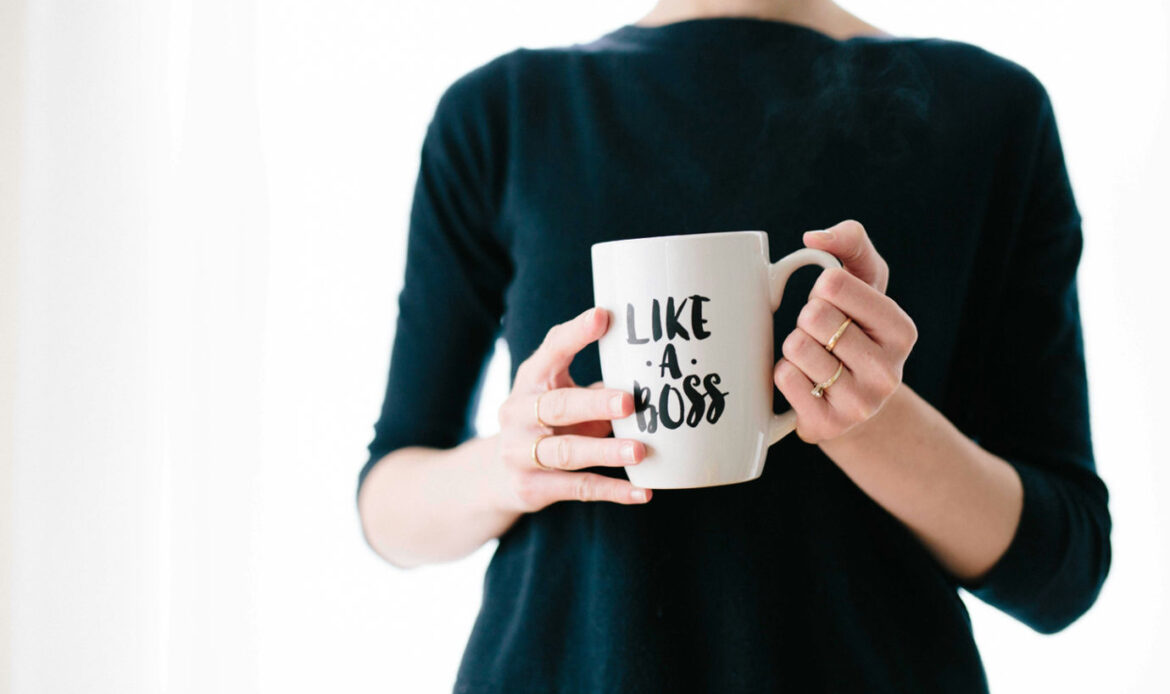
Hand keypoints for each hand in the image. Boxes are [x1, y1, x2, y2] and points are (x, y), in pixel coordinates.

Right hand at [492, 306, 652, 511]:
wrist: (497, 475)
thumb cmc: (547, 422)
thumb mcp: (560, 393)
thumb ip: (594, 383)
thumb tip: (652, 370)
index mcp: (530, 380)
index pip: (551, 352)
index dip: (575, 334)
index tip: (603, 317)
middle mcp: (518, 413)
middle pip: (557, 406)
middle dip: (594, 404)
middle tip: (629, 402)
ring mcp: (520, 453)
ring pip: (566, 452)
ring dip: (605, 451)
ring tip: (640, 451)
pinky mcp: (532, 488)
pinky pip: (578, 488)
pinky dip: (612, 491)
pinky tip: (643, 492)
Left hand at [773, 220, 918, 443]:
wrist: (852, 402)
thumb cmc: (854, 329)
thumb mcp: (864, 281)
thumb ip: (850, 242)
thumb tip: (813, 238)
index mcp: (901, 330)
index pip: (833, 284)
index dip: (821, 289)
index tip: (834, 305)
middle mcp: (889, 371)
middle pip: (813, 316)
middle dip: (806, 320)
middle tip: (822, 336)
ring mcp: (860, 404)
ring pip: (796, 347)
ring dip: (794, 348)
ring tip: (815, 360)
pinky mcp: (829, 425)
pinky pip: (784, 378)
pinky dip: (784, 373)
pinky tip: (805, 382)